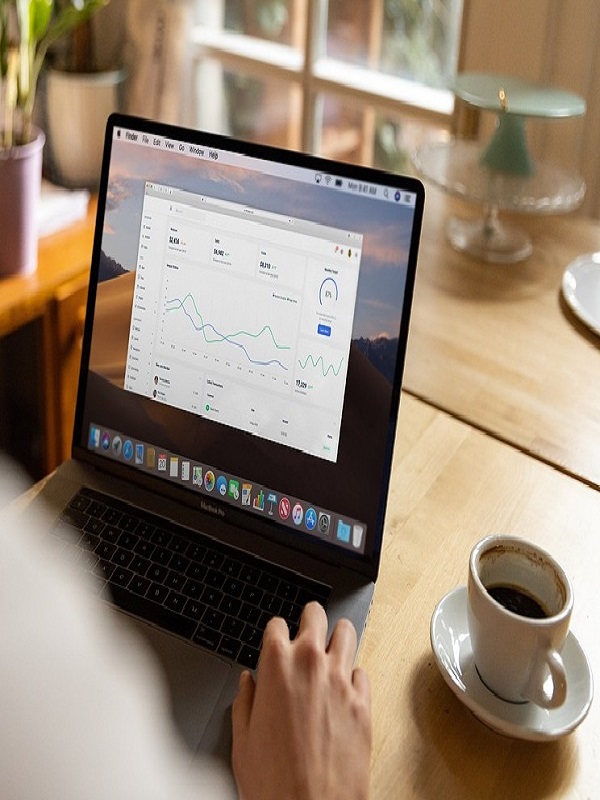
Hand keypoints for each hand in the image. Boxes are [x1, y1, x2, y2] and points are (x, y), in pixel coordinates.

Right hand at [231, 601, 370, 799]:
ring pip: (347, 631)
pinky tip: (343, 691)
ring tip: (330, 652)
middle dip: (309, 619)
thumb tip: (248, 684)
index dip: (274, 633)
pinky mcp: (363, 702)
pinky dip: (352, 677)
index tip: (275, 641)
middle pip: (315, 614)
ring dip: (336, 638)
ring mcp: (341, 680)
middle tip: (306, 632)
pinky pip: (362, 672)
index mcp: (276, 666)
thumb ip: (244, 701)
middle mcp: (311, 664)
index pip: (276, 624)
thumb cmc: (274, 782)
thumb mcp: (242, 739)